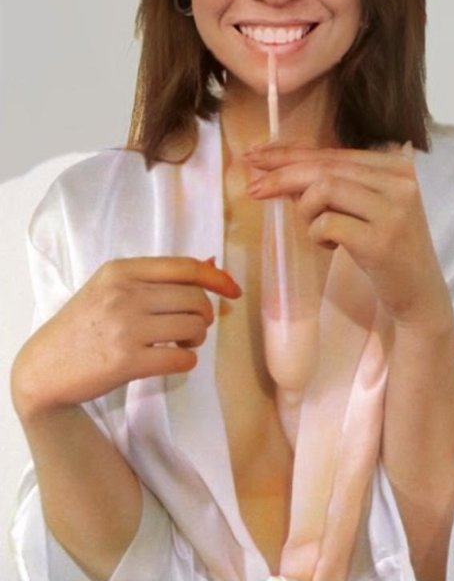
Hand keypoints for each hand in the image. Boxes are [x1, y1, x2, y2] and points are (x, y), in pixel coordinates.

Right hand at [12, 257, 240, 419]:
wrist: (45, 367)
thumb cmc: (85, 324)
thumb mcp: (112, 288)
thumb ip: (159, 277)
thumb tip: (213, 263)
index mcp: (122, 270)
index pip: (185, 266)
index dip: (217, 278)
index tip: (233, 291)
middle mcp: (124, 293)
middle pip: (195, 297)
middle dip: (204, 315)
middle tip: (191, 328)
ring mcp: (124, 327)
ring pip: (193, 326)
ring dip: (196, 339)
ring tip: (180, 344)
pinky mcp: (125, 361)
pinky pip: (181, 359)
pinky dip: (186, 361)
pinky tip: (172, 360)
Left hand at [245, 143, 451, 329]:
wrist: (419, 293)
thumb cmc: (385, 247)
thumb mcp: (364, 207)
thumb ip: (334, 184)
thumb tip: (280, 169)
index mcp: (395, 166)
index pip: (332, 152)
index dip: (289, 153)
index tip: (256, 157)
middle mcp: (399, 181)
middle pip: (325, 166)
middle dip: (281, 176)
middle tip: (253, 188)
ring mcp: (393, 211)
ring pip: (324, 189)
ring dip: (306, 211)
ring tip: (317, 230)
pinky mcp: (382, 241)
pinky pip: (327, 224)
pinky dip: (317, 235)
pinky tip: (331, 246)